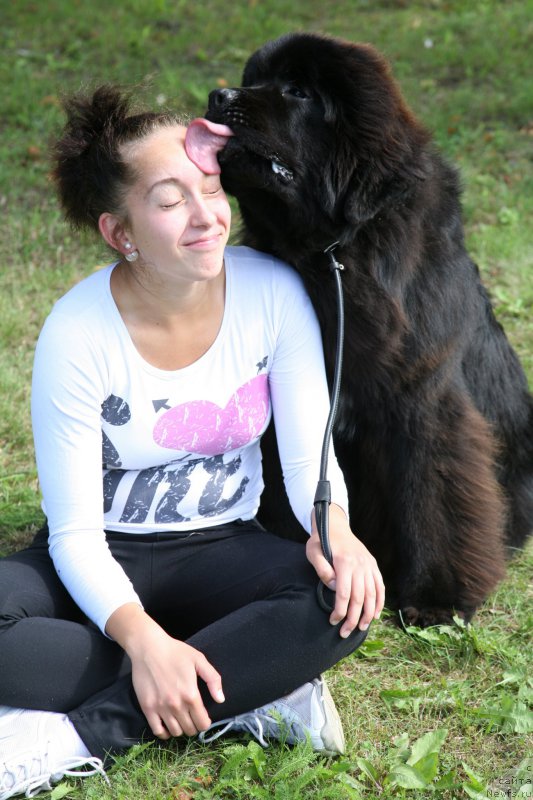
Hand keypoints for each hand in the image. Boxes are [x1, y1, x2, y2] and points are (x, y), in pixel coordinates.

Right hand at [106, 604, 223, 738]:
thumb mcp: (199, 660)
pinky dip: (164, 733)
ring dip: (181, 729)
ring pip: (175, 732)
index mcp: (191, 694)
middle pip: (190, 730)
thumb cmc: (175, 652)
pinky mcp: (147, 708)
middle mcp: (176, 705)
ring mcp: (160, 708)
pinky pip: (157, 731)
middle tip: (192, 718)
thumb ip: (213, 679)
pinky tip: (167, 726)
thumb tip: (220, 700)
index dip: (205, 723)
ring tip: (181, 720)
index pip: (202, 723)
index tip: (204, 718)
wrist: (149, 648)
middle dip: (194, 726)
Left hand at [306, 505, 384, 637]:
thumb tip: (334, 588)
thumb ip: (322, 570)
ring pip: (372, 594)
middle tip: (345, 633)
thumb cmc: (321, 540)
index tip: (333, 621)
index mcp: (344, 562)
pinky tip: (375, 614)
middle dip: (353, 618)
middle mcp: (360, 564)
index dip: (340, 611)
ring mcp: (369, 565)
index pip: (344, 593)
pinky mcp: (373, 565)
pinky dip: (380, 602)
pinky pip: (380, 586)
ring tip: (361, 628)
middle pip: (359, 597)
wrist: (335, 525)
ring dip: (368, 614)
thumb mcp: (313, 551)